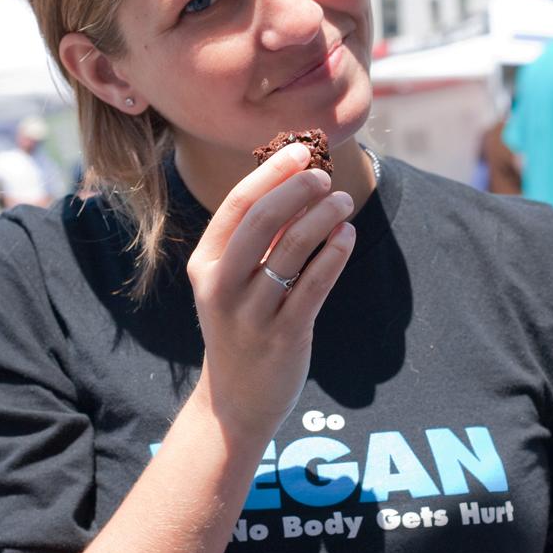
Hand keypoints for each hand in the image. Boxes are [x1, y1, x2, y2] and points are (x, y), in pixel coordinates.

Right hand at [187, 142, 355, 439]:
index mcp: (205, 264)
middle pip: (261, 221)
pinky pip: (314, 286)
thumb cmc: (240, 326)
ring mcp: (251, 314)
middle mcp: (222, 286)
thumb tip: (294, 180)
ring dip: (323, 217)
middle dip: (297, 189)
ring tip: (344, 202)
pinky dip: (334, 255)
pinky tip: (348, 235)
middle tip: (325, 175)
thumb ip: (255, 239)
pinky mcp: (284, 336)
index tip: (301, 151)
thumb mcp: (231, 282)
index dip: (271, 173)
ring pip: (292, 250)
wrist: (236, 400)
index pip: (237, 205)